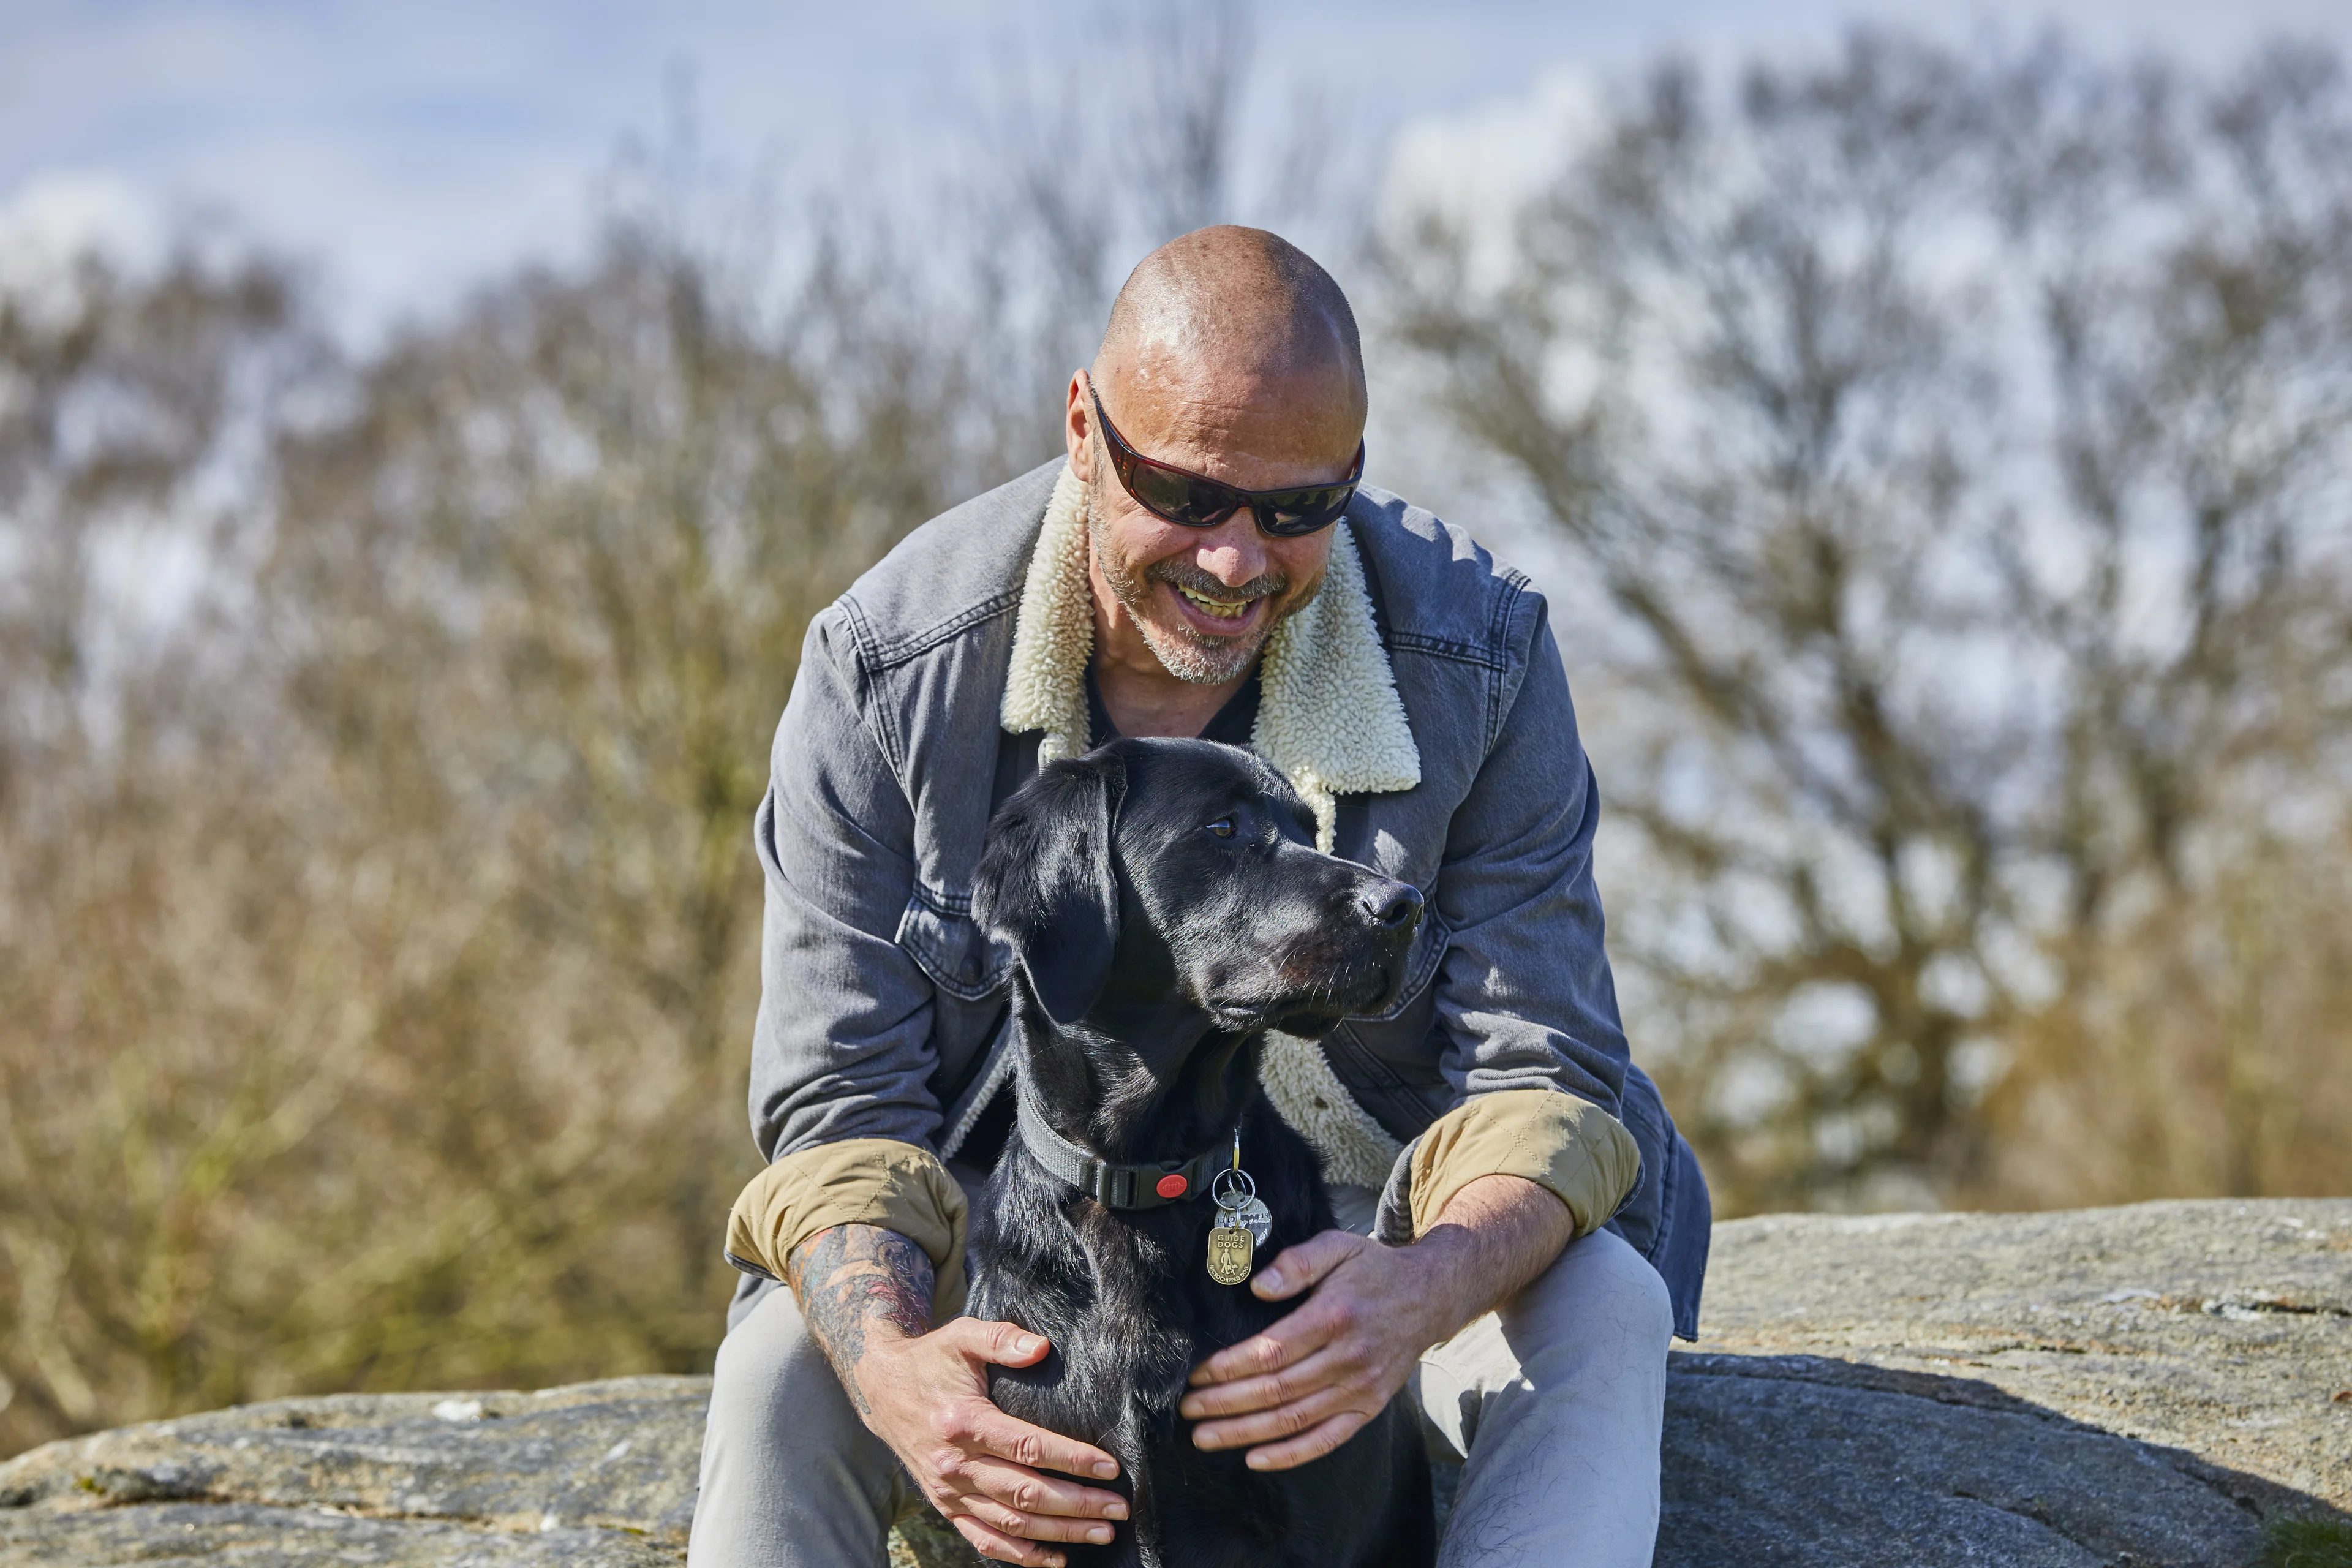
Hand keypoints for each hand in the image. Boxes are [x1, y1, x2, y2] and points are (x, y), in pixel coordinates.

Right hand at [853, 1318, 1128, 1566]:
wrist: (882, 1389)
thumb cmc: (931, 1360)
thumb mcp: (961, 1335)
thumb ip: (1001, 1338)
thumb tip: (1041, 1348)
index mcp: (963, 1422)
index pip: (1028, 1447)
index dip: (1072, 1459)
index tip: (1109, 1467)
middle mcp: (955, 1464)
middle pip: (1026, 1493)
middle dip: (1077, 1505)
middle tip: (1119, 1508)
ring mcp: (948, 1492)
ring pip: (1012, 1523)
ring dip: (1059, 1533)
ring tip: (1102, 1534)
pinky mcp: (945, 1506)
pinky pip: (984, 1540)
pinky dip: (1020, 1556)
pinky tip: (1056, 1559)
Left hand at [1177, 1229, 1459, 1470]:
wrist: (1427, 1297)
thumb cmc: (1372, 1269)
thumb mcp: (1337, 1246)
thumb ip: (1297, 1261)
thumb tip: (1258, 1287)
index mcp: (1336, 1316)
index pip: (1272, 1351)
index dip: (1230, 1367)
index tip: (1197, 1373)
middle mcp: (1350, 1357)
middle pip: (1277, 1390)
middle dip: (1225, 1403)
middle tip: (1187, 1409)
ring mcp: (1362, 1388)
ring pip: (1294, 1419)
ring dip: (1244, 1432)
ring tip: (1204, 1436)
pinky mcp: (1369, 1409)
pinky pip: (1327, 1440)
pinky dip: (1290, 1454)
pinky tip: (1254, 1458)